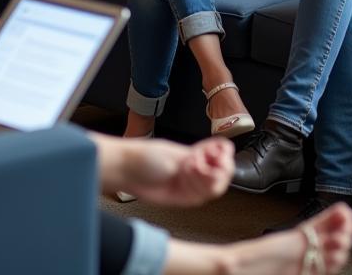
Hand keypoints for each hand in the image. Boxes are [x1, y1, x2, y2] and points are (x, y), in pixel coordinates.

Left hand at [95, 134, 232, 205]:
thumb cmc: (144, 157)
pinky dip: (201, 188)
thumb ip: (195, 156)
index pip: (220, 156)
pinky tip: (191, 178)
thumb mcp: (173, 153)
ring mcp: (189, 185)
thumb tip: (215, 151)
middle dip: (218, 169)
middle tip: (204, 164)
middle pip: (222, 175)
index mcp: (193, 155)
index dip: (224, 157)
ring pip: (214, 187)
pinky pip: (201, 197)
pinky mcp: (184, 199)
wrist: (126, 171)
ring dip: (208, 178)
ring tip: (192, 168)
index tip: (221, 155)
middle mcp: (194, 171)